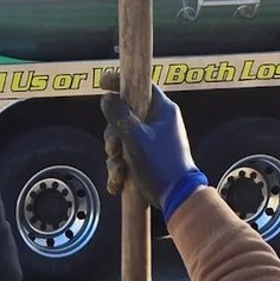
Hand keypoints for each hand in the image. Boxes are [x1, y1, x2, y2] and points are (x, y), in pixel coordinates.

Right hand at [100, 81, 206, 219]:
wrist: (177, 197)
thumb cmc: (161, 164)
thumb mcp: (135, 137)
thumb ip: (119, 116)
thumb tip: (107, 98)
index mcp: (162, 110)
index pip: (140, 86)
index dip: (120, 83)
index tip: (102, 82)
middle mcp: (158, 124)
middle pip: (125, 117)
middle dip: (113, 136)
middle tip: (114, 148)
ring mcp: (153, 143)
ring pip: (123, 141)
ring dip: (115, 158)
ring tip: (119, 172)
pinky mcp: (149, 161)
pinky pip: (127, 159)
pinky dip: (121, 170)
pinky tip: (119, 182)